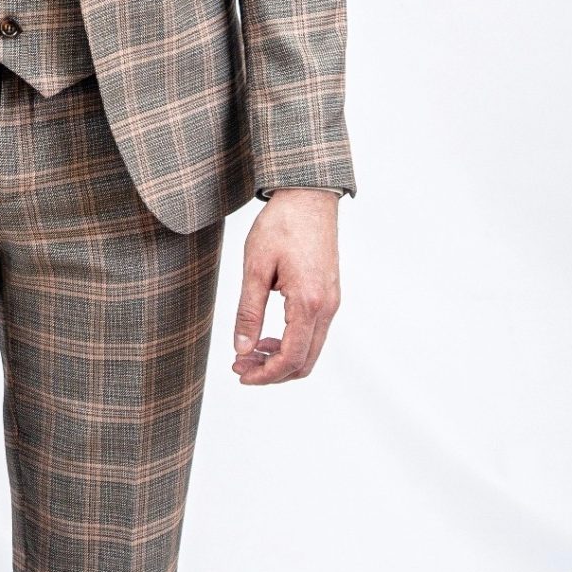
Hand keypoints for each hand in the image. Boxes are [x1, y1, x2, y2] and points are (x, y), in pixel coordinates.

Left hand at [231, 188, 341, 384]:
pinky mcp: (329, 295)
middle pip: (304, 362)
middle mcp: (326, 307)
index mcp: (308, 302)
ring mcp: (331, 302)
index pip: (290, 358)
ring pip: (310, 350)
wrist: (308, 197)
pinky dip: (291, 344)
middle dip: (271, 372)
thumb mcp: (255, 268)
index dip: (264, 375)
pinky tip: (266, 336)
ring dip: (280, 359)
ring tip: (248, 351)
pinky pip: (313, 333)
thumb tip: (242, 348)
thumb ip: (249, 312)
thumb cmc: (282, 225)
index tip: (240, 373)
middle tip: (239, 365)